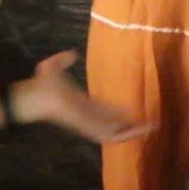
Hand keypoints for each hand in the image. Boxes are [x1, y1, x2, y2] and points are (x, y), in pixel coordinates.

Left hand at [13, 51, 154, 143]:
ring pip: (117, 132)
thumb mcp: (52, 67)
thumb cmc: (41, 84)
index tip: (132, 109)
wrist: (35, 96)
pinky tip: (141, 130)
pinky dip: (126, 134)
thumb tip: (72, 53)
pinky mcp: (90, 129)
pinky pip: (112, 136)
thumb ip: (63, 60)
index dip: (118, 111)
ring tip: (152, 126)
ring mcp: (90, 124)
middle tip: (151, 122)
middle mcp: (88, 116)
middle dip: (132, 124)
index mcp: (82, 104)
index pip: (104, 110)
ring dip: (134, 130)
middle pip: (114, 123)